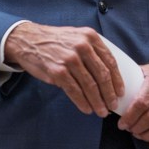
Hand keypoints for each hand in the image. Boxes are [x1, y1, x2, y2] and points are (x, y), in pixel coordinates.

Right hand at [4, 22, 122, 115]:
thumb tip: (107, 77)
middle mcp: (82, 46)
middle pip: (102, 75)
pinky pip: (75, 91)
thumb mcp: (76, 37)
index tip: (120, 92)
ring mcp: (70, 59)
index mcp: (90, 36)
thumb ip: (92, 51)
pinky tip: (87, 109)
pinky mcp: (58, 71)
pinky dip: (83, 102)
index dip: (117, 80)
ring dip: (98, 102)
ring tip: (101, 111)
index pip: (110, 61)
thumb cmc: (55, 42)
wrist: (27, 40)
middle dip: (109, 94)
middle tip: (112, 105)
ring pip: (90, 85)